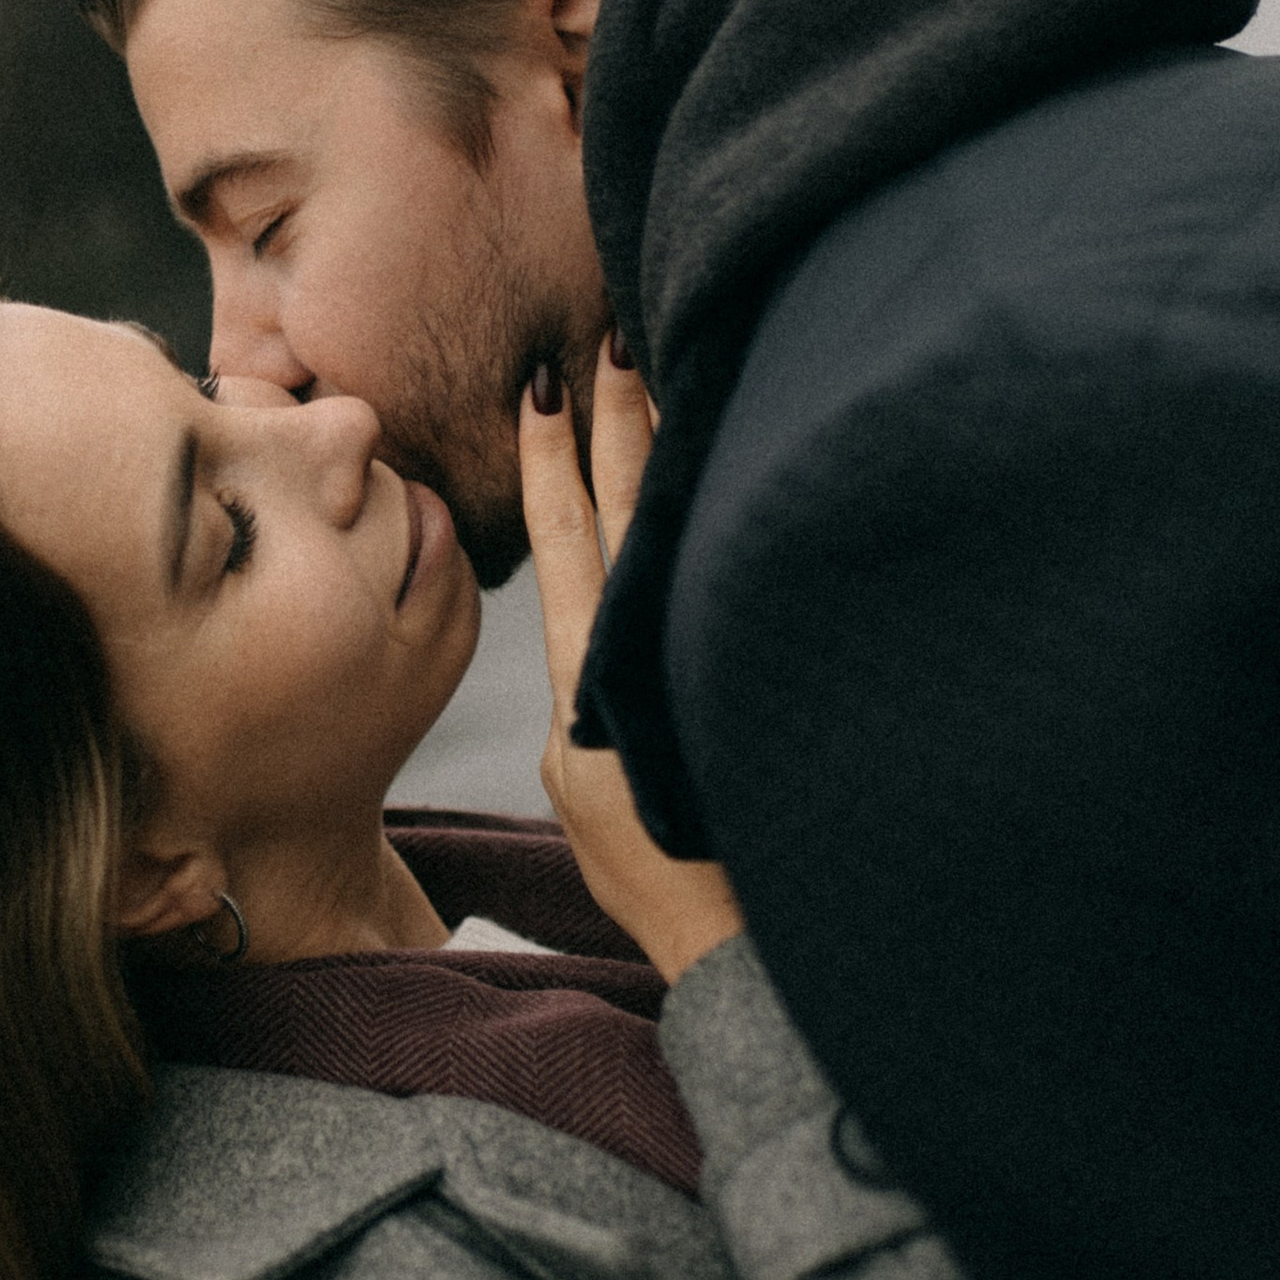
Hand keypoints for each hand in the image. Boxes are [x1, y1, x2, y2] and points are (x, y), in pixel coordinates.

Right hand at [518, 341, 742, 983]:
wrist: (721, 945)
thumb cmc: (669, 875)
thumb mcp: (602, 786)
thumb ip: (597, 706)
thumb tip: (604, 653)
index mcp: (583, 683)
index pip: (562, 541)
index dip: (553, 462)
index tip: (546, 387)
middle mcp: (621, 659)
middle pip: (614, 514)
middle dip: (612, 421)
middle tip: (613, 335)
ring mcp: (678, 666)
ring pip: (667, 530)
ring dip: (662, 443)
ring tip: (662, 363)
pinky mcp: (725, 685)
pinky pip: (717, 573)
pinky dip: (719, 506)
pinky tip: (733, 449)